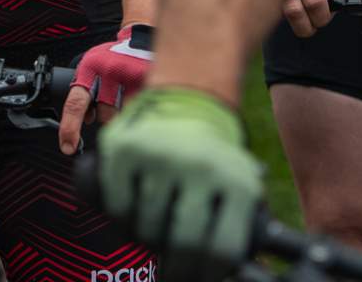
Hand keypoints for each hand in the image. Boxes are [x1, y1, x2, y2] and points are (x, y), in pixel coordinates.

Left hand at [59, 24, 153, 153]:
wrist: (137, 37)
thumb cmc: (111, 58)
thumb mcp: (90, 69)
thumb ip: (85, 94)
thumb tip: (86, 121)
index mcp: (89, 69)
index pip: (75, 104)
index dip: (70, 129)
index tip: (68, 147)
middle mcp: (108, 72)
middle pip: (105, 115)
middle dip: (107, 117)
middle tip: (111, 106)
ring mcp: (130, 76)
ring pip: (125, 115)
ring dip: (125, 113)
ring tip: (127, 96)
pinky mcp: (150, 80)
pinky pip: (142, 109)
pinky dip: (140, 109)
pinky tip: (140, 97)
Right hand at [95, 86, 260, 279]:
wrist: (186, 97)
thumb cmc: (215, 156)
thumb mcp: (241, 182)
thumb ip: (242, 223)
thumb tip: (242, 271)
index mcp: (237, 180)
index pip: (222, 249)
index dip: (207, 273)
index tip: (196, 279)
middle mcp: (200, 167)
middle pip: (184, 243)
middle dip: (177, 268)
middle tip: (171, 273)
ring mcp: (161, 156)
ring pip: (147, 228)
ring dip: (147, 240)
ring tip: (153, 233)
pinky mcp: (125, 149)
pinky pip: (119, 207)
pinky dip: (123, 220)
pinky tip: (133, 216)